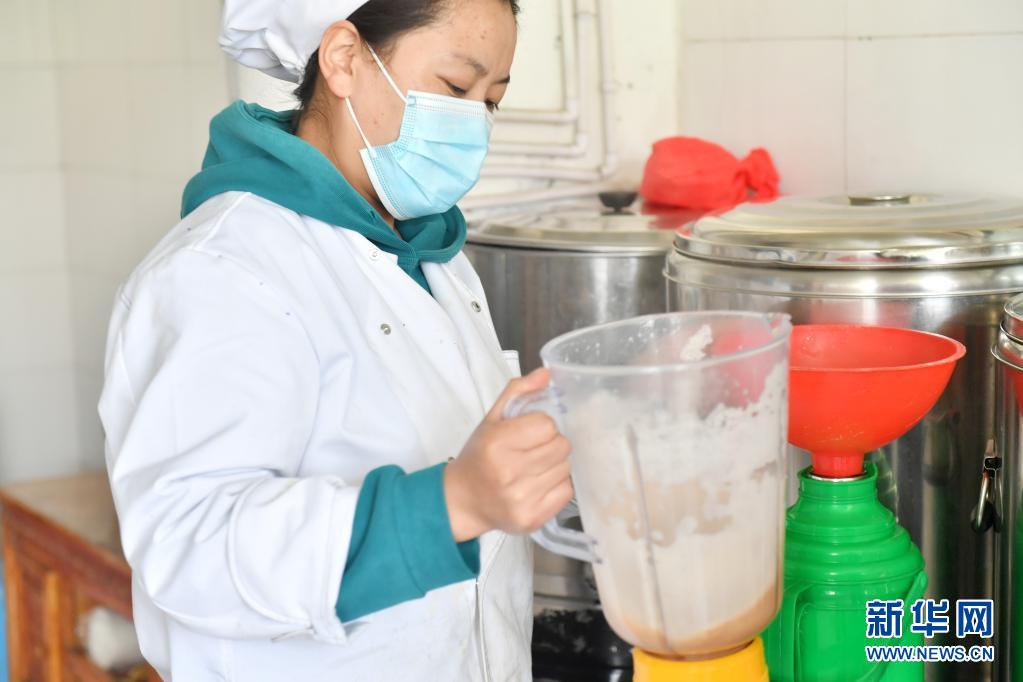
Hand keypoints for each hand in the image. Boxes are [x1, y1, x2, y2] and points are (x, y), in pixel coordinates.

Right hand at [444, 369, 573, 540]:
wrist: (462, 500)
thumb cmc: (479, 456)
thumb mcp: (491, 419)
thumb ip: (518, 392)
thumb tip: (547, 374)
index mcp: (498, 443)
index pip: (547, 425)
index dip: (542, 425)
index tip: (529, 432)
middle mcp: (509, 472)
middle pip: (561, 446)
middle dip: (552, 444)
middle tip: (534, 449)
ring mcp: (522, 499)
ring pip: (566, 468)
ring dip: (555, 464)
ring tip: (535, 467)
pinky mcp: (532, 518)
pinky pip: (566, 492)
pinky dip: (557, 485)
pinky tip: (539, 483)